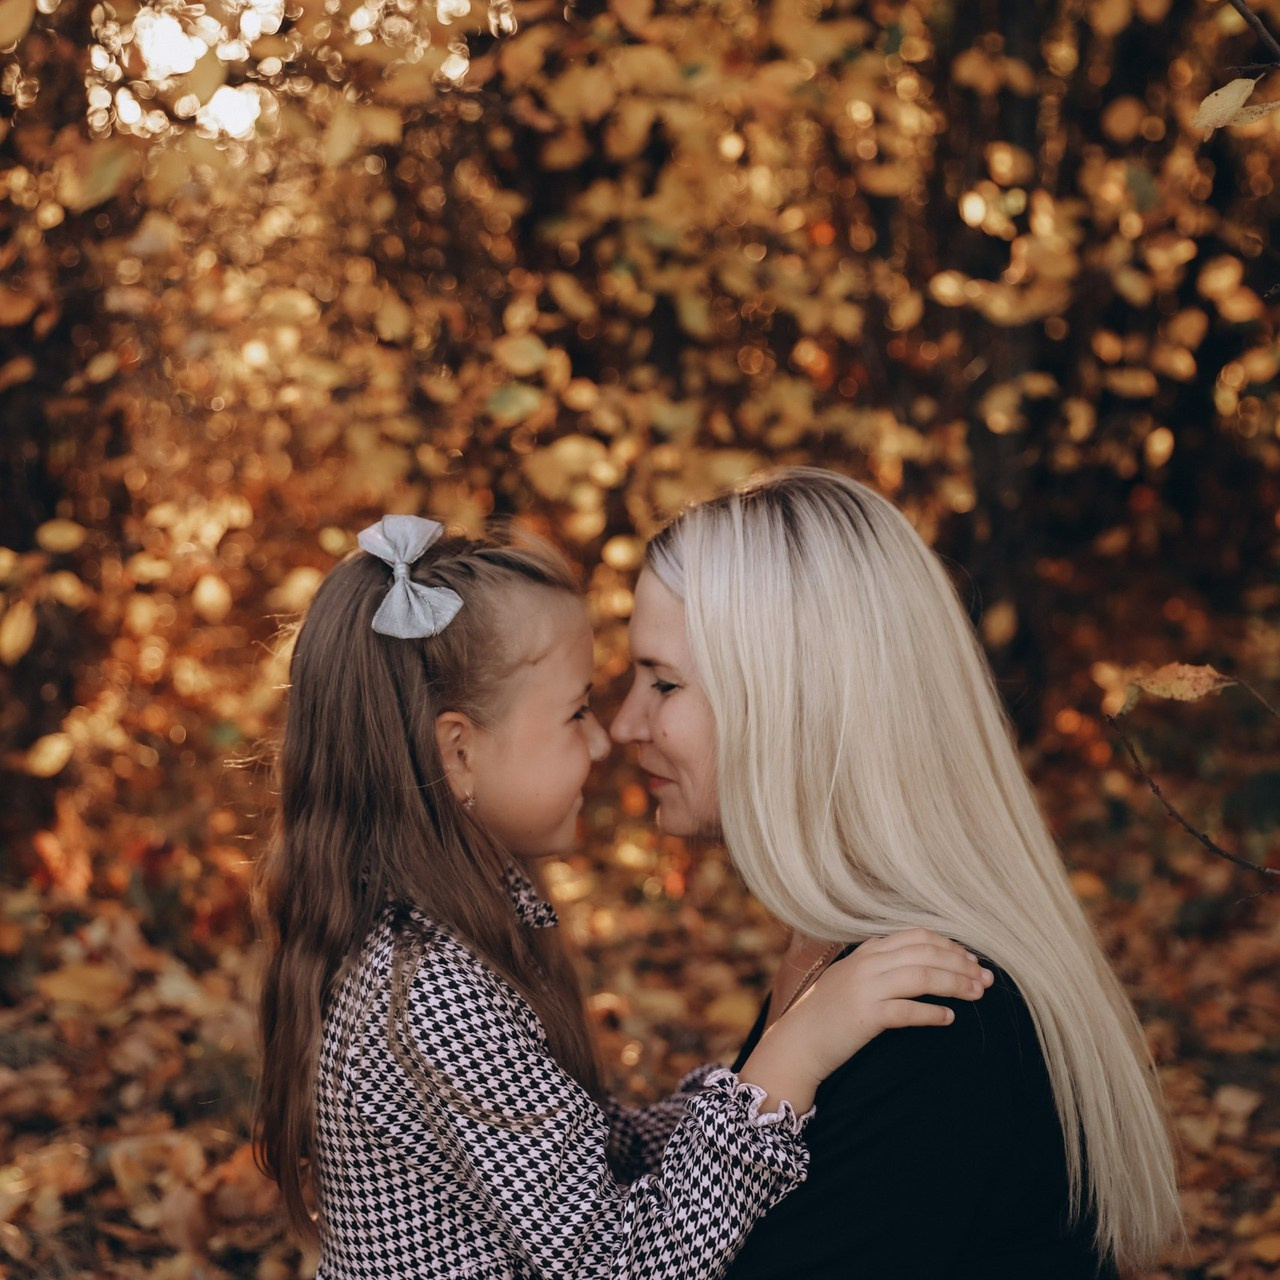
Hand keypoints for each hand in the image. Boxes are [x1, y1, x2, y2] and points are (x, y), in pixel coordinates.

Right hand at [739, 930, 990, 1113]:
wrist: (797, 1043)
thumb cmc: (828, 1015)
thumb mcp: (850, 978)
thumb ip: (878, 965)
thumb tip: (916, 960)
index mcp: (866, 952)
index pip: (916, 936)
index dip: (949, 945)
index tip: (971, 959)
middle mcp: (866, 964)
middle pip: (925, 953)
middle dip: (961, 964)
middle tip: (985, 978)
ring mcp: (865, 988)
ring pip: (921, 976)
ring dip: (955, 984)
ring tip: (977, 995)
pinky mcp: (865, 1016)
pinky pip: (907, 1011)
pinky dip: (932, 1013)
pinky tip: (949, 1019)